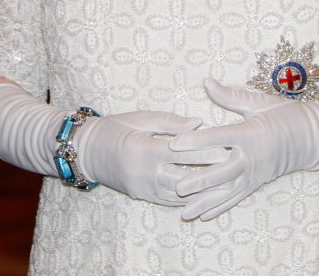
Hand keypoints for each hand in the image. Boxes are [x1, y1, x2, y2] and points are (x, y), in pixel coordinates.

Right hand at [0, 81, 225, 206]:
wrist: (84, 150)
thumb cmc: (112, 127)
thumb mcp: (139, 118)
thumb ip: (170, 121)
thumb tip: (198, 122)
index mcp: (143, 148)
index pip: (181, 152)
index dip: (205, 151)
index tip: (227, 148)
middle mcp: (144, 172)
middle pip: (185, 176)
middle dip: (210, 173)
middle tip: (234, 167)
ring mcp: (142, 187)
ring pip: (179, 193)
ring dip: (202, 190)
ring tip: (225, 184)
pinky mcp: (141, 196)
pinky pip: (169, 200)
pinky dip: (187, 198)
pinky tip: (204, 194)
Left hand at [168, 78, 318, 220]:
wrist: (313, 138)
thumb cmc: (285, 115)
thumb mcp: (259, 102)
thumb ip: (231, 95)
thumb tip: (206, 81)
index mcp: (251, 134)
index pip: (219, 138)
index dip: (196, 140)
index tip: (174, 143)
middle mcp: (252, 157)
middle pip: (222, 171)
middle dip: (200, 180)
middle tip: (176, 186)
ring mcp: (255, 174)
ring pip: (227, 191)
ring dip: (206, 202)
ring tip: (184, 212)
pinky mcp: (256, 183)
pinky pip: (236, 198)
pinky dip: (220, 208)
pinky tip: (203, 216)